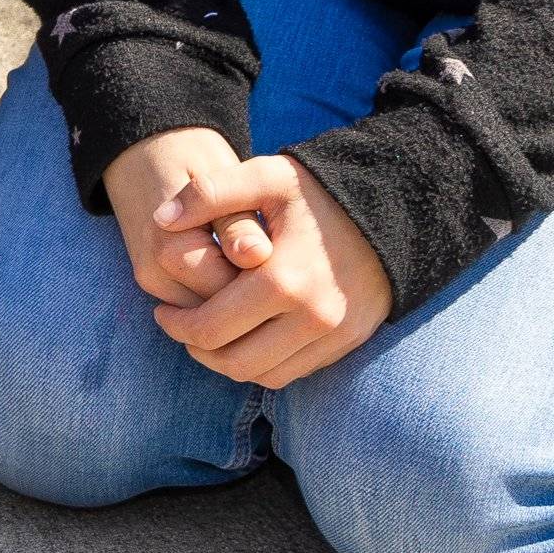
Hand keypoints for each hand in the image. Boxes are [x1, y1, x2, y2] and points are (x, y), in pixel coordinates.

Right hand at [100, 127, 275, 308]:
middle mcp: (154, 273)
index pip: (233, 291)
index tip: (281, 251)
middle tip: (270, 253)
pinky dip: (218, 291)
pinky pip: (197, 304)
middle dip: (251, 291)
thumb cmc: (192, 159)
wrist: (142, 152)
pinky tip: (232, 264)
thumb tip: (257, 257)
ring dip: (235, 295)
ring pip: (209, 312)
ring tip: (251, 258)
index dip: (265, 278)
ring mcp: (151, 282)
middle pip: (221, 309)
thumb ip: (237, 222)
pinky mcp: (153, 285)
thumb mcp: (221, 179)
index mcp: (170, 246)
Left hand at [141, 150, 391, 387]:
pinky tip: (246, 335)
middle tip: (180, 325)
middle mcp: (312, 319)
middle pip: (234, 361)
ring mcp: (335, 336)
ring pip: (264, 375)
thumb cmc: (319, 191)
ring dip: (228, 362)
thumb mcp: (264, 177)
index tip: (161, 311)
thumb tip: (160, 220)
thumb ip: (208, 193)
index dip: (176, 325)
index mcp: (283, 281)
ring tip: (209, 333)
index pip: (210, 329)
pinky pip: (295, 372)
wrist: (394, 209)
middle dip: (197, 348)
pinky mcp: (349, 342)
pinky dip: (263, 363)